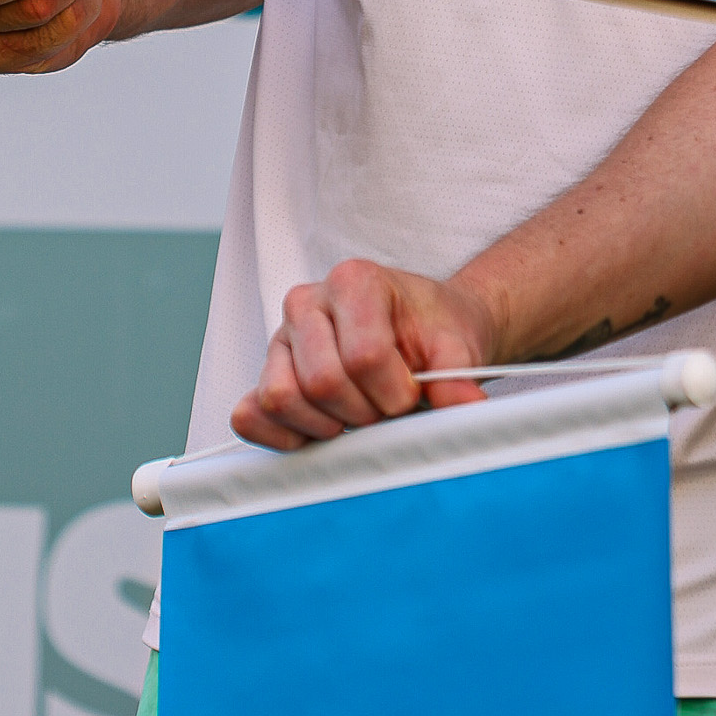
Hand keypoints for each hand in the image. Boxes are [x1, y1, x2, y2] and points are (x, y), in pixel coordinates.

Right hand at [232, 260, 497, 448]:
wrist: (426, 331)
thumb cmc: (435, 332)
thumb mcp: (457, 346)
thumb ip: (458, 376)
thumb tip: (465, 408)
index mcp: (353, 281)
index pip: (363, 355)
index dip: (393, 392)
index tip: (412, 393)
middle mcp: (307, 302)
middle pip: (322, 381)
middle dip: (364, 412)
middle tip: (386, 408)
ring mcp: (281, 339)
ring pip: (281, 398)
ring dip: (326, 425)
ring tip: (358, 416)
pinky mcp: (267, 375)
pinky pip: (250, 415)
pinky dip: (283, 435)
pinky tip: (322, 433)